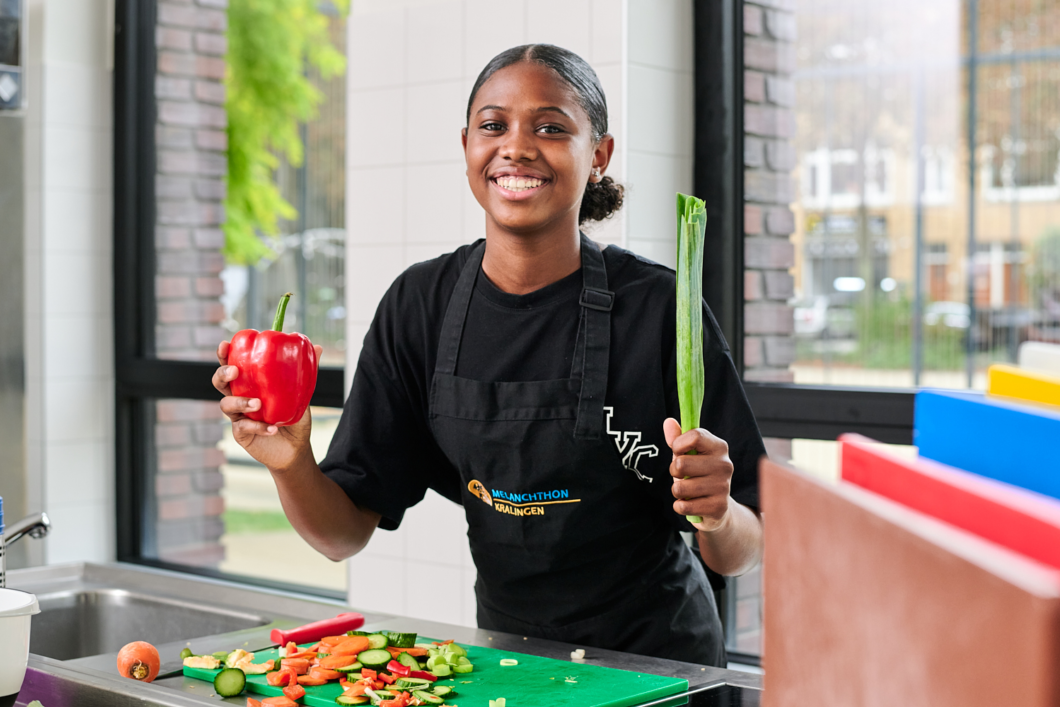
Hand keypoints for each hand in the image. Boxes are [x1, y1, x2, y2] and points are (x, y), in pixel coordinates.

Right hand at [213, 340, 323, 472]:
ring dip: (240, 402)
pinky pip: (243, 427)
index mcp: (249, 383)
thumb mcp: (301, 392)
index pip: (232, 365)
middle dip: (223, 374)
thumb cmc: (294, 416)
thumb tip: (318, 347)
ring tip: (258, 404)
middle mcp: (239, 397)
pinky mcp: (241, 434)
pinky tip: (273, 428)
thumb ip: (305, 371)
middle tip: (236, 371)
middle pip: (220, 382)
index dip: (224, 355)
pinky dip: (258, 427)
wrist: (296, 446)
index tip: (226, 345)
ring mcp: (238, 416)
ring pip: (226, 405)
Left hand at [663, 418, 734, 532]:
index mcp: (719, 447)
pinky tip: (690, 503)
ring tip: (688, 490)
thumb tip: (668, 422)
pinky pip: (683, 506)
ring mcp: (723, 487)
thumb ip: (677, 438)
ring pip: (679, 488)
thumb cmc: (698, 474)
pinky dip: (680, 506)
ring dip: (677, 491)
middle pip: (681, 463)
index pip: (694, 436)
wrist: (716, 507)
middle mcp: (725, 465)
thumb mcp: (689, 454)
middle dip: (673, 471)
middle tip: (683, 475)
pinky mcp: (718, 507)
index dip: (678, 445)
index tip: (678, 452)